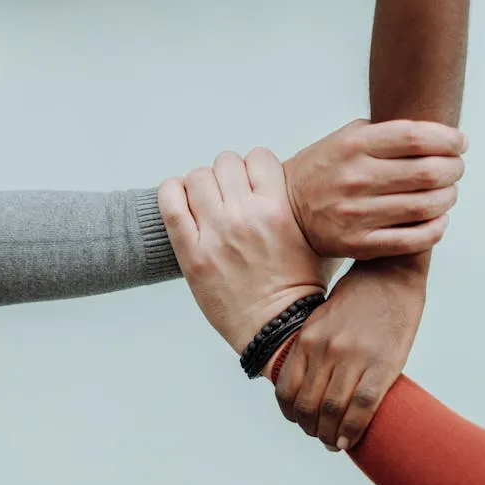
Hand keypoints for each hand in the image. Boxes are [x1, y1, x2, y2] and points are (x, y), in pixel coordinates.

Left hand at [158, 148, 329, 352]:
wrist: (276, 328)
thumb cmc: (298, 286)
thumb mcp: (314, 237)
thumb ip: (298, 205)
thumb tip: (286, 180)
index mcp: (278, 208)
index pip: (259, 156)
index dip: (255, 167)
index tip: (254, 182)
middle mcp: (245, 216)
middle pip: (226, 163)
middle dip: (228, 176)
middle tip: (230, 196)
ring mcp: (215, 234)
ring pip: (197, 177)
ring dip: (201, 185)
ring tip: (206, 202)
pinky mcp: (191, 254)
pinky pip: (170, 204)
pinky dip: (171, 193)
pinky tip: (180, 199)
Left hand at [274, 257, 426, 450]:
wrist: (392, 272)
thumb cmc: (359, 297)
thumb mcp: (323, 319)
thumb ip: (314, 348)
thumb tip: (310, 383)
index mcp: (307, 339)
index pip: (286, 391)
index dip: (291, 414)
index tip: (301, 422)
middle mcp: (324, 350)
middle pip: (307, 406)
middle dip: (311, 429)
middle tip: (321, 437)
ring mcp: (352, 358)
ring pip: (332, 411)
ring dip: (330, 436)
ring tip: (335, 442)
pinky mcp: (382, 364)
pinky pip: (362, 407)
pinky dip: (353, 430)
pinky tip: (350, 440)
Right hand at [284, 119, 466, 259]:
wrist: (288, 213)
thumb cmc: (325, 171)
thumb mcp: (344, 139)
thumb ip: (385, 133)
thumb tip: (436, 133)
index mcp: (354, 146)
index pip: (416, 137)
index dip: (448, 139)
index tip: (460, 143)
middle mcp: (355, 178)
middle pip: (428, 172)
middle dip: (454, 169)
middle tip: (456, 168)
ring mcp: (357, 214)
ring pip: (426, 206)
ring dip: (448, 198)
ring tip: (448, 193)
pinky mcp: (359, 244)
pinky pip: (413, 239)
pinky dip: (436, 228)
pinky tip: (438, 219)